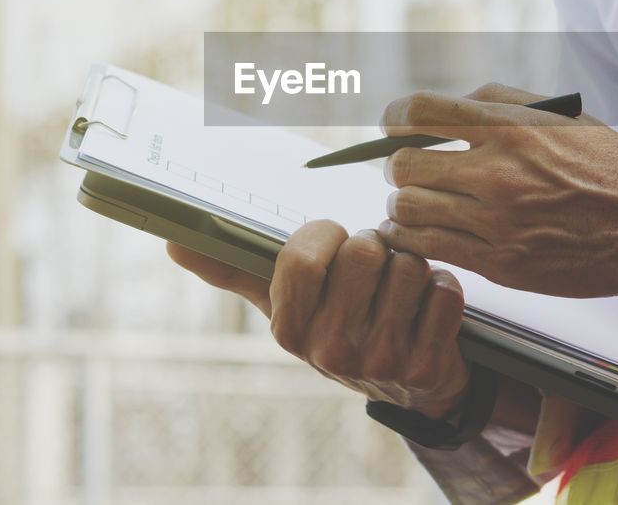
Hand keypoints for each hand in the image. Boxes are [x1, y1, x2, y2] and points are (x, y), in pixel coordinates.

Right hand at [167, 222, 469, 418]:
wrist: (410, 384)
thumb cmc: (340, 322)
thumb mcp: (286, 302)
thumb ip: (234, 268)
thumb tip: (172, 241)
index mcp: (288, 330)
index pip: (300, 256)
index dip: (325, 233)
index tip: (332, 239)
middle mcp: (329, 351)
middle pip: (362, 252)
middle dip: (374, 246)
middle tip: (373, 268)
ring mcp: (379, 362)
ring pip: (407, 266)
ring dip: (411, 266)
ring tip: (399, 288)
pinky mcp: (427, 364)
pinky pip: (445, 291)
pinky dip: (443, 288)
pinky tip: (428, 307)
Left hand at [377, 83, 617, 297]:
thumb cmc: (605, 165)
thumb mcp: (559, 115)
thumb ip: (497, 104)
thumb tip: (441, 108)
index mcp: (511, 129)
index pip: (420, 111)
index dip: (395, 115)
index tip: (394, 123)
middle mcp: (498, 173)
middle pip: (404, 164)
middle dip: (397, 164)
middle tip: (407, 170)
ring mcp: (496, 222)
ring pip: (408, 209)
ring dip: (400, 204)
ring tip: (412, 203)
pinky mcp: (499, 264)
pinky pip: (428, 248)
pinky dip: (408, 238)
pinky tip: (412, 233)